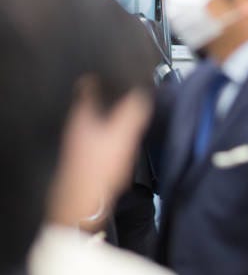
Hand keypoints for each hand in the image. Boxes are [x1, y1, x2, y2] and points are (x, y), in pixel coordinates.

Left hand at [51, 88, 151, 226]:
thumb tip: (143, 90)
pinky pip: (99, 134)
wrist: (83, 203)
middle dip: (109, 93)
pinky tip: (123, 136)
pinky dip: (110, 130)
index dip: (103, 75)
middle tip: (129, 88)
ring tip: (130, 110)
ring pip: (95, 118)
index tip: (118, 71)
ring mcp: (79, 141)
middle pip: (91, 100)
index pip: (88, 84)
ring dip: (111, 112)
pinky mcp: (85, 156)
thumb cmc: (100, 165)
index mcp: (82, 114)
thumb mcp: (123, 134)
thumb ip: (133, 110)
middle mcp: (76, 124)